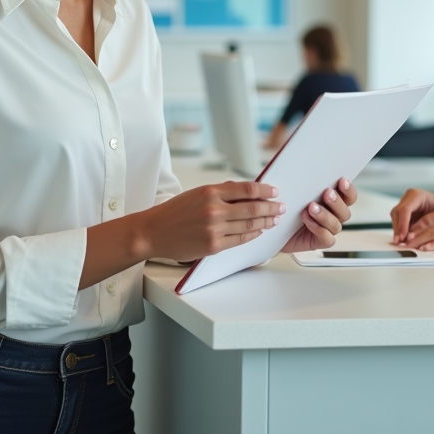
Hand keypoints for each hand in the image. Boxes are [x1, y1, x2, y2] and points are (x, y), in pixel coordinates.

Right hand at [139, 181, 284, 261]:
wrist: (153, 232)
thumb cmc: (173, 212)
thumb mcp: (196, 194)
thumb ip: (220, 192)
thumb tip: (245, 191)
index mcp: (210, 192)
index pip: (246, 188)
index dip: (264, 190)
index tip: (274, 191)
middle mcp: (214, 209)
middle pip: (251, 208)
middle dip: (270, 207)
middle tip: (280, 207)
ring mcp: (214, 229)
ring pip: (248, 224)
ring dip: (265, 222)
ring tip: (274, 219)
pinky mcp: (213, 245)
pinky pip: (240, 239)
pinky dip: (252, 234)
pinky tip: (258, 231)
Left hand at [280, 178, 357, 253]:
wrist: (273, 226)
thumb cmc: (286, 205)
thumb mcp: (294, 190)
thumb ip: (304, 180)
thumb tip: (307, 163)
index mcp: (332, 202)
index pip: (349, 197)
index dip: (348, 190)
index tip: (342, 180)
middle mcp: (333, 216)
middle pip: (345, 212)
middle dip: (337, 202)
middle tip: (327, 193)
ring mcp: (327, 230)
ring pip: (336, 225)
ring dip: (325, 215)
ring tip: (311, 208)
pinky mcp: (320, 242)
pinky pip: (327, 238)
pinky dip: (318, 229)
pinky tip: (306, 220)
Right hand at [390, 188, 433, 243]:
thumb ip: (429, 221)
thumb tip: (414, 231)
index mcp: (417, 195)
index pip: (405, 209)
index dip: (402, 224)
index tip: (403, 236)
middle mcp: (409, 198)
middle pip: (397, 213)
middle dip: (398, 228)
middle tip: (399, 243)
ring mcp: (407, 205)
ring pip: (396, 218)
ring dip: (398, 231)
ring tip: (401, 244)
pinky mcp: (407, 214)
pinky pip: (400, 222)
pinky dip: (402, 232)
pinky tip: (404, 241)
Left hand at [403, 215, 433, 250]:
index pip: (428, 229)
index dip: (415, 234)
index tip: (404, 240)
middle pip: (426, 231)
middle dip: (412, 237)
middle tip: (399, 243)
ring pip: (432, 234)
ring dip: (418, 240)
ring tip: (407, 245)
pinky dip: (433, 243)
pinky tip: (425, 247)